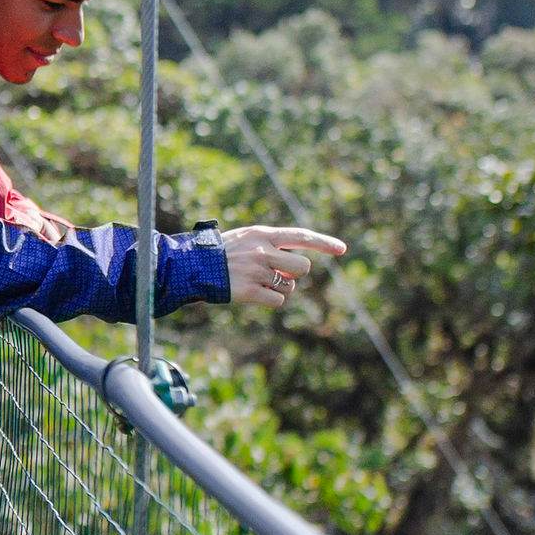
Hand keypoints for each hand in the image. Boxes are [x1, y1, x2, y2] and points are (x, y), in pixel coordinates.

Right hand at [222, 225, 346, 310]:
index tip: (342, 249)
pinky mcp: (249, 291)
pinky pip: (277, 300)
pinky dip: (269, 300)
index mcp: (262, 234)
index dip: (324, 242)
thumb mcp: (246, 239)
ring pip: (290, 286)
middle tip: (276, 274)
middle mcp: (262, 251)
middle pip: (302, 267)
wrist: (192, 267)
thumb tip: (298, 269)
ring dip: (280, 288)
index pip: (300, 235)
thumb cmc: (222, 253)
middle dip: (294, 274)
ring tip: (257, 282)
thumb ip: (273, 246)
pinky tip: (252, 293)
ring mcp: (256, 271)